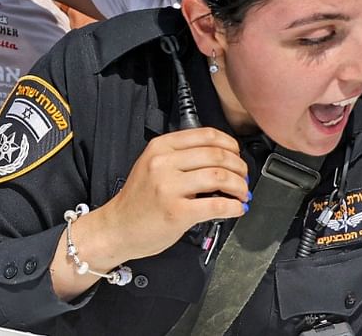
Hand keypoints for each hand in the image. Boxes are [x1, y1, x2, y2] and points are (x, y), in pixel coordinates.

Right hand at [92, 127, 248, 260]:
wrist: (117, 227)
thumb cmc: (138, 200)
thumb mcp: (152, 165)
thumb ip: (180, 157)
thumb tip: (221, 157)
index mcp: (160, 147)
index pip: (206, 135)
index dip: (230, 144)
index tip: (237, 155)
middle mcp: (164, 163)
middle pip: (217, 155)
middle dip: (239, 166)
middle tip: (244, 177)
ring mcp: (169, 187)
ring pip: (219, 176)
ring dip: (239, 185)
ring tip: (242, 193)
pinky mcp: (177, 212)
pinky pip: (216, 205)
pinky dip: (233, 207)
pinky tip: (236, 209)